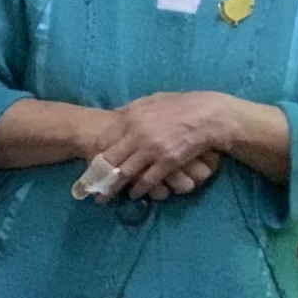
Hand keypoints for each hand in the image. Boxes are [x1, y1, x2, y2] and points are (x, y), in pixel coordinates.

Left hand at [77, 91, 243, 201]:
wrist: (209, 115)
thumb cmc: (180, 105)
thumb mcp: (152, 100)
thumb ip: (132, 109)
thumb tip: (114, 115)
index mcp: (132, 117)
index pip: (104, 140)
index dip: (94, 155)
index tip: (87, 166)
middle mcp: (138, 134)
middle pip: (110, 160)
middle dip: (98, 176)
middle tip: (89, 188)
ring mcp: (152, 149)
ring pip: (126, 173)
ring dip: (114, 187)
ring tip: (105, 197)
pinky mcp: (167, 162)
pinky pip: (148, 180)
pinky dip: (139, 189)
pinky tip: (134, 194)